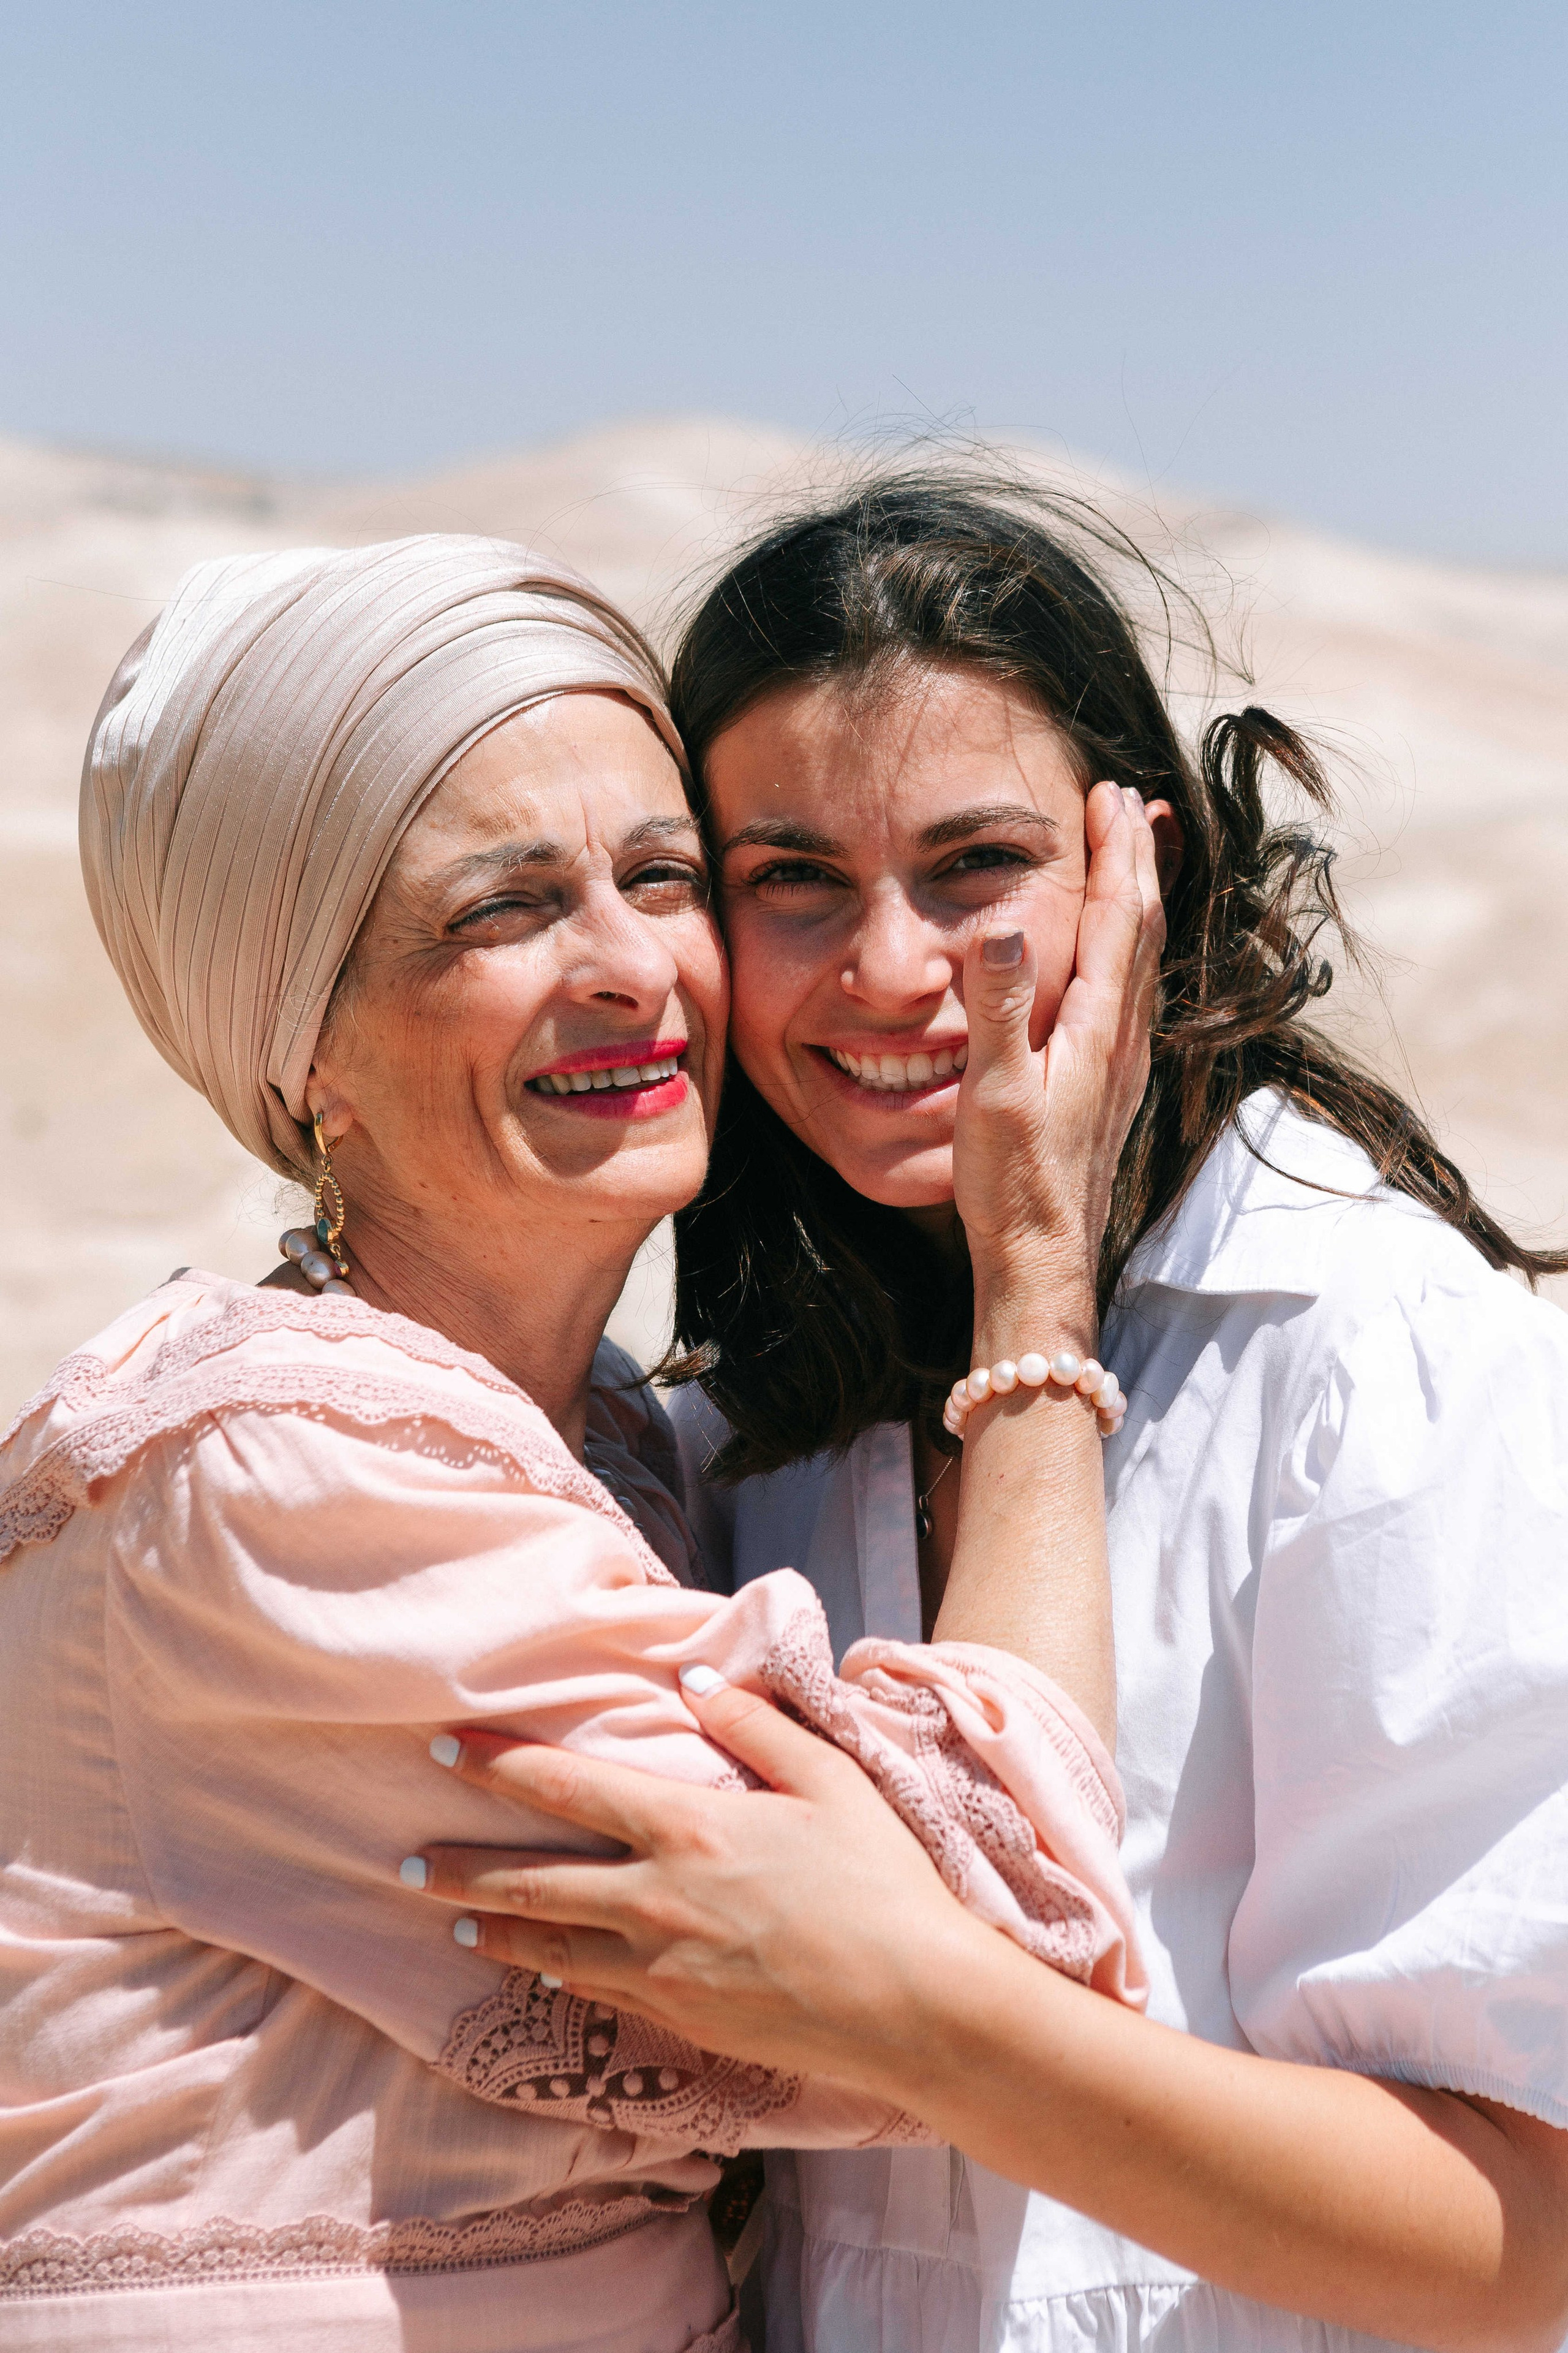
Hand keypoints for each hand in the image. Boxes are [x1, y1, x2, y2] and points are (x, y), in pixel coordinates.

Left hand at [407, 1675, 987, 2100]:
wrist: (913, 2005)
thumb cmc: (881, 1883)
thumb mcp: (830, 1780)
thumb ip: (760, 1726)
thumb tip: (700, 1684)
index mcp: (688, 1829)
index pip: (566, 1786)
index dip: (496, 1764)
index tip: (442, 1747)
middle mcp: (657, 1901)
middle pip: (531, 1881)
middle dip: (460, 1869)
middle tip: (404, 1862)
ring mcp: (662, 1971)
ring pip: (551, 1947)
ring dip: (495, 1930)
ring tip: (454, 1921)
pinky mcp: (680, 2023)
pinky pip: (598, 1992)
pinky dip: (558, 1974)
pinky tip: (542, 1970)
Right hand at [954, 783, 1162, 1298]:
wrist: (1044, 1259)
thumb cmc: (1012, 1183)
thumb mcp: (992, 1093)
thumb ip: (997, 1008)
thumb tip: (1002, 926)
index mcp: (1095, 1028)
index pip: (1116, 917)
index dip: (1116, 852)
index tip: (1112, 793)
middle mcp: (1121, 1039)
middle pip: (1142, 928)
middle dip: (1138, 860)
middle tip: (1134, 803)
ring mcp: (1122, 1064)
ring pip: (1143, 960)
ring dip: (1140, 900)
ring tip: (1137, 858)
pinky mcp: (1112, 1086)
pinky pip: (1132, 993)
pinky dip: (1130, 948)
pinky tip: (1119, 956)